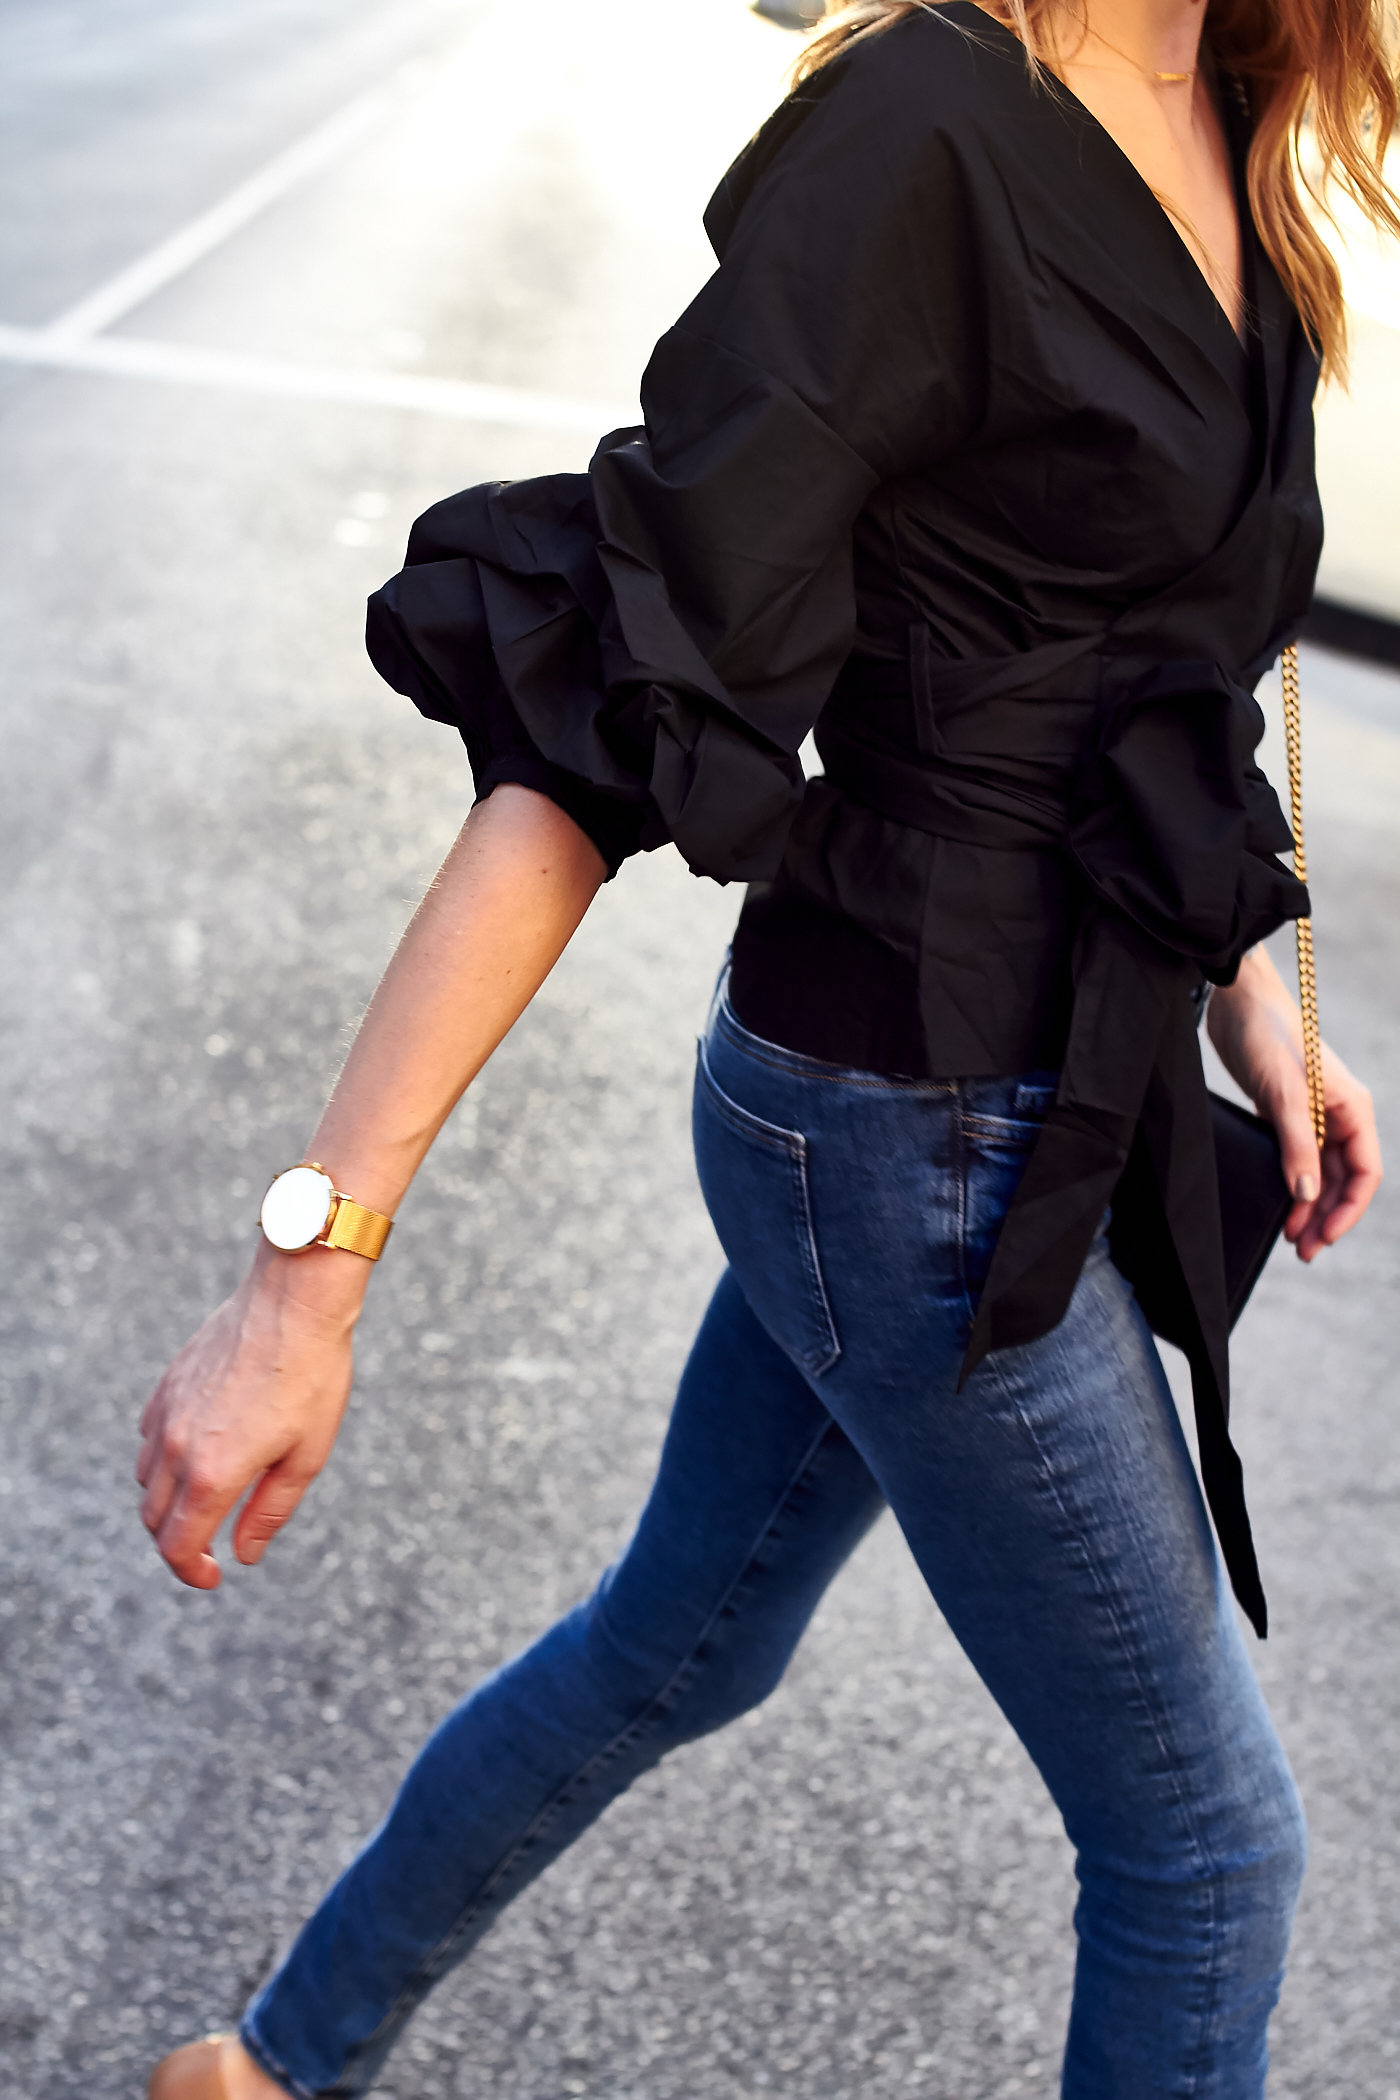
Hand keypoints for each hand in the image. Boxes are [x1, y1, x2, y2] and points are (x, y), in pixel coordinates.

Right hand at [137, 1243, 365, 1587]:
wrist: (294, 1302)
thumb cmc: (312, 1377)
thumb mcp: (306, 1456)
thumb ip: (268, 1513)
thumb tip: (243, 1554)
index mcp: (213, 1473)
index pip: (178, 1546)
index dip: (192, 1573)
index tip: (214, 1578)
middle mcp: (176, 1447)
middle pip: (155, 1519)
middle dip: (178, 1543)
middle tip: (212, 1547)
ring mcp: (167, 1413)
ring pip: (147, 1480)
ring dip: (169, 1502)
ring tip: (210, 1499)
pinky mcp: (167, 1385)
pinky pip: (149, 1438)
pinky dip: (163, 1460)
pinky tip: (199, 1451)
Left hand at [1208, 948, 1382, 1261]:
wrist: (1236, 1003)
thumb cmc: (1268, 1037)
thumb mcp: (1284, 1095)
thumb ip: (1297, 1146)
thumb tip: (1306, 1193)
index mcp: (1353, 1109)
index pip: (1364, 1171)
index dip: (1348, 1209)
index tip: (1325, 1236)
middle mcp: (1338, 1115)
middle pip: (1341, 1179)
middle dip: (1325, 1216)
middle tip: (1302, 1250)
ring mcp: (1312, 1115)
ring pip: (1318, 1173)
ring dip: (1307, 1206)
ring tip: (1290, 1238)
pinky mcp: (1285, 1114)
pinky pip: (1295, 1159)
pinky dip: (1289, 1183)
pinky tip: (1278, 1203)